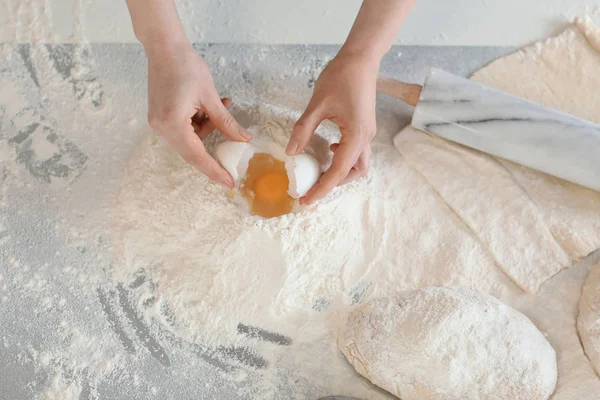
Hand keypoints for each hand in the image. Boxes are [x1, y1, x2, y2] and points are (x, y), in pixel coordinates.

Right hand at [145, 42, 251, 187]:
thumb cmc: (186, 66)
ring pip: (190, 139)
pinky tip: (206, 105)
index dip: (214, 170)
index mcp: (173, 124)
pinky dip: (198, 122)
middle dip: (213, 150)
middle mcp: (161, 127)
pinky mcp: (160, 116)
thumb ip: (227, 123)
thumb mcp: (211, 97)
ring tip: (220, 104)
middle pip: (191, 151)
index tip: (228, 182)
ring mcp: (158, 122)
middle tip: (232, 156)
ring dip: (207, 128)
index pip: (197, 156)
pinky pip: (183, 129)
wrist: (164, 47)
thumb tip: (243, 139)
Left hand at [286, 52, 377, 204]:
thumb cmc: (341, 77)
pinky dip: (343, 158)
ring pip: (358, 164)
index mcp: (356, 135)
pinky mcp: (364, 127)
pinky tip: (328, 149)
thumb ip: (303, 129)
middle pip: (353, 173)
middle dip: (333, 184)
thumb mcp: (317, 104)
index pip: (338, 171)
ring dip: (341, 172)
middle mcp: (366, 138)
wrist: (361, 59)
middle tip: (310, 188)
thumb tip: (290, 152)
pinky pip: (356, 151)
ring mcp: (367, 133)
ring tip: (319, 172)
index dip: (321, 188)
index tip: (306, 201)